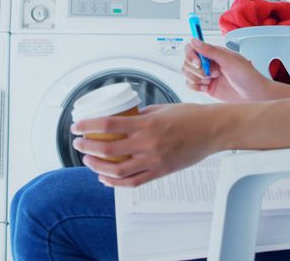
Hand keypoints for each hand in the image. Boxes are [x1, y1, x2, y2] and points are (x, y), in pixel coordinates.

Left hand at [71, 103, 223, 186]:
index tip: (76, 127)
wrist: (213, 130)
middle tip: (78, 143)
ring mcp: (154, 160)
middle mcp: (148, 144)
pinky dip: (115, 182)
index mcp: (146, 124)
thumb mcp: (161, 108)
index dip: (88, 126)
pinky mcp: (160, 172)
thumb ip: (140, 115)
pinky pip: (133, 182)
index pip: (108, 125)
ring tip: (88, 161)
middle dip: (87, 148)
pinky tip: (105, 178)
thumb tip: (122, 118)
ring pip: (116, 170)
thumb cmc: (190, 116)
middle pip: (107, 149)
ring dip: (97, 167)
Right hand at [182, 39, 272, 101]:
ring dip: (196, 78)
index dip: (191, 55)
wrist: (254, 95)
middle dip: (196, 70)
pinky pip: (190, 84)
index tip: (199, 62)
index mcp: (214, 53)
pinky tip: (207, 88)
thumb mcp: (230, 61)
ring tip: (211, 80)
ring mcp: (206, 75)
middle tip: (212, 74)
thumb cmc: (248, 76)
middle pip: (187, 62)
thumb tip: (195, 40)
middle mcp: (208, 62)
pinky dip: (196, 87)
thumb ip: (211, 51)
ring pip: (187, 73)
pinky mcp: (206, 87)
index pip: (192, 48)